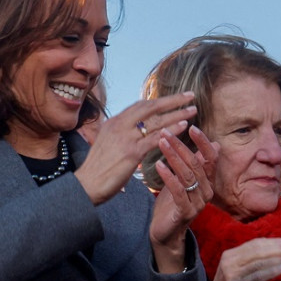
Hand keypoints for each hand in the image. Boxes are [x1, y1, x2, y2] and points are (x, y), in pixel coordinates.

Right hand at [75, 91, 197, 204]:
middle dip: (172, 100)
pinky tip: (184, 126)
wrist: (86, 184)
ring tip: (193, 110)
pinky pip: (155, 139)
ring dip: (177, 114)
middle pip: (149, 107)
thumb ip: (122, 135)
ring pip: (155, 121)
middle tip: (190, 95)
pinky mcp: (131, 152)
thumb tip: (136, 131)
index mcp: (114, 122)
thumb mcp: (109, 144)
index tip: (175, 97)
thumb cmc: (99, 168)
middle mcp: (119, 125)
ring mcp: (125, 138)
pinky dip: (171, 131)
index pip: (140, 105)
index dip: (159, 100)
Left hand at [149, 127, 218, 272]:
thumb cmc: (173, 203)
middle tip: (166, 132)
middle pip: (196, 165)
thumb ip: (198, 164)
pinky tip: (159, 165)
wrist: (166, 231)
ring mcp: (198, 203)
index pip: (211, 159)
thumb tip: (216, 145)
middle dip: (181, 146)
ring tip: (160, 143)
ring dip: (173, 157)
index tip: (192, 127)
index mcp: (208, 182)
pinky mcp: (185, 212)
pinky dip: (169, 177)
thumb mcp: (185, 180)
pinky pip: (179, 192)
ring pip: (188, 176)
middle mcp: (207, 192)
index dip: (203, 143)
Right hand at [208, 237, 280, 280]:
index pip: (255, 244)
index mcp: (230, 255)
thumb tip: (275, 251)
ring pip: (259, 262)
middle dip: (280, 248)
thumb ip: (252, 261)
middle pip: (258, 250)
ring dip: (280, 258)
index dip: (275, 242)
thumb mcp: (239, 272)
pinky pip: (257, 276)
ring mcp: (231, 273)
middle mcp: (229, 261)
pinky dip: (272, 270)